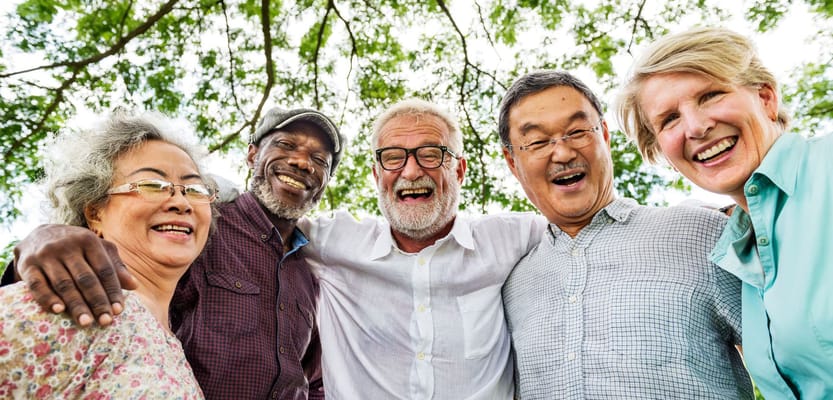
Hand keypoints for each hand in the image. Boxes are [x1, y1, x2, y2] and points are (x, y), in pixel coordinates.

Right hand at [14, 224, 137, 325]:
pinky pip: (37, 285)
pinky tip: (58, 310)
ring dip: (76, 305)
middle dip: (97, 301)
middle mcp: (67, 246)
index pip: (104, 269)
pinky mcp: (27, 265)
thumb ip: (115, 266)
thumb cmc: (76, 246)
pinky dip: (47, 298)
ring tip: (87, 322)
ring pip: (64, 284)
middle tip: (106, 321)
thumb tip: (134, 285)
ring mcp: (46, 255)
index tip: (119, 310)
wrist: (37, 234)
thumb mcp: (97, 249)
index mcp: (88, 240)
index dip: (113, 290)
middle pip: (86, 278)